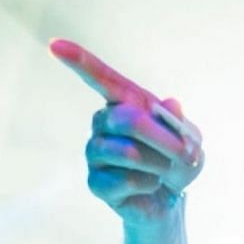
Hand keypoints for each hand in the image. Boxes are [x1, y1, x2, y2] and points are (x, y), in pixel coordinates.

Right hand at [50, 38, 204, 223]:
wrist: (171, 198)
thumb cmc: (176, 161)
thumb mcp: (189, 138)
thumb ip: (179, 122)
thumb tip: (170, 104)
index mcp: (123, 102)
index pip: (100, 77)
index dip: (78, 61)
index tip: (54, 45)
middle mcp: (102, 123)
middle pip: (128, 120)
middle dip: (164, 140)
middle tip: (184, 154)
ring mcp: (95, 152)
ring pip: (128, 154)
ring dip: (158, 165)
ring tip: (162, 170)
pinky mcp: (95, 182)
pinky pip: (125, 181)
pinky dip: (149, 185)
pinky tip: (148, 185)